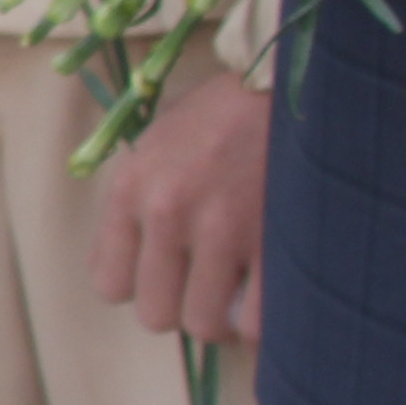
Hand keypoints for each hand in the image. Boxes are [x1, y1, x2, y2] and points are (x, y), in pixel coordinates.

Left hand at [84, 59, 265, 344]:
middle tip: (212, 286)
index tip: (170, 273)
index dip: (143, 288)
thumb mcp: (159, 143)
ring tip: (244, 292)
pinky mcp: (277, 238)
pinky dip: (265, 323)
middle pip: (157, 314)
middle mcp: (169, 211)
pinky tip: (274, 298)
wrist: (295, 79)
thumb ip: (139, 203)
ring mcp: (224, 228)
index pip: (110, 285)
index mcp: (132, 188)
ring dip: (226, 319)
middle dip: (185, 308)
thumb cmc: (226, 113)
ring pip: (206, 324)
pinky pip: (259, 321)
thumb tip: (134, 268)